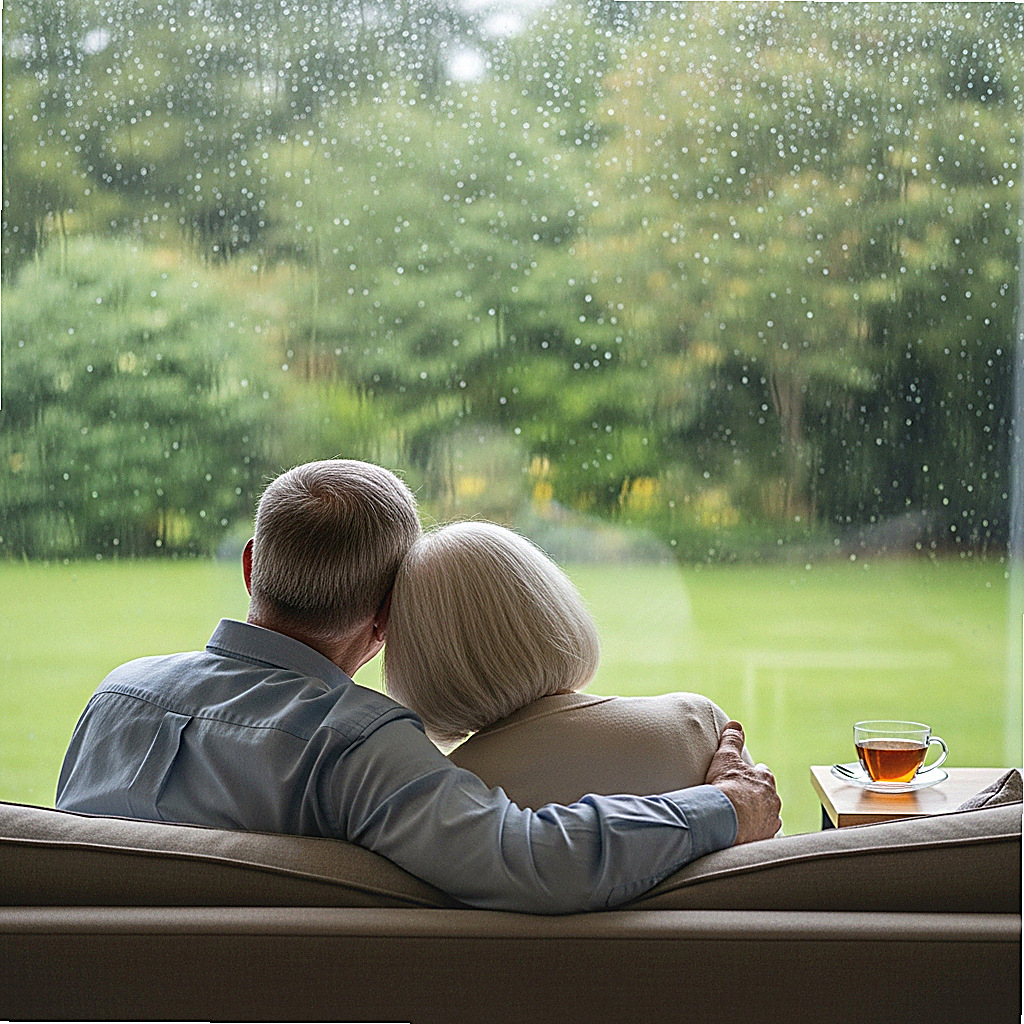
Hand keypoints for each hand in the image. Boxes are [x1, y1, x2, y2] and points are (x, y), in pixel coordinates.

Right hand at [705, 721, 781, 843]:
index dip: (754, 774)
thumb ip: (732, 740)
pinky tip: (742, 834)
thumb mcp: (726, 757)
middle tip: (740, 799)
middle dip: (757, 797)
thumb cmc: (726, 786)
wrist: (724, 819)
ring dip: (757, 817)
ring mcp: (771, 821)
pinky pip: (760, 835)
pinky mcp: (764, 838)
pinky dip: (753, 833)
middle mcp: (773, 801)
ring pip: (767, 817)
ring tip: (741, 819)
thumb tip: (736, 724)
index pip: (764, 773)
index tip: (745, 776)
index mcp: (765, 779)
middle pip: (767, 796)